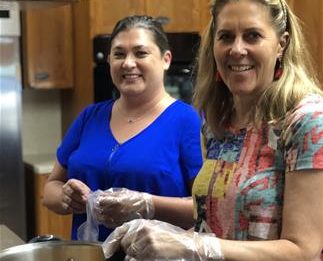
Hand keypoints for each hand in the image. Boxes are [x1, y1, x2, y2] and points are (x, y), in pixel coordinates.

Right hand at [61, 179, 90, 213]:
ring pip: (70, 201)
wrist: (67, 195)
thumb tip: (88, 196)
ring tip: (85, 206)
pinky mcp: (62, 205)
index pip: (73, 184)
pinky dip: (76, 210)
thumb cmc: (78, 190)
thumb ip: (86, 190)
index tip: (84, 193)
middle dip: (80, 198)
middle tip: (86, 201)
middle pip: (71, 193)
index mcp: (71, 182)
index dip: (78, 189)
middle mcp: (65, 189)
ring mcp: (63, 197)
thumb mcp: (82, 186)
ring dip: (78, 205)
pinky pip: (68, 208)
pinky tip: (81, 210)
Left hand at [94, 188, 153, 227]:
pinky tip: (105, 217)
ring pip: (102, 218)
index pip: (100, 201)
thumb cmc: (135, 197)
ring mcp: (118, 218)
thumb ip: (111, 194)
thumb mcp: (123, 192)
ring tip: (98, 212)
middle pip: (100, 210)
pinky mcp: (119, 224)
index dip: (96, 200)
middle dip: (95, 208)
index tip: (94, 199)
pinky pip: (108, 224)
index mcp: (117, 200)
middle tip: (94, 206)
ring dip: (99, 215)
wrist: (146, 207)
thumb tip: (100, 194)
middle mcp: (116, 210)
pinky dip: (104, 221)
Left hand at [102, 219, 223, 260]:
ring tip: (150, 253)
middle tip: (142, 251)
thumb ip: (138, 234)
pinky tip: (152, 256)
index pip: (120, 232)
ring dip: (136, 257)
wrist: (186, 244)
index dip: (112, 243)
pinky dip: (141, 260)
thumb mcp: (153, 230)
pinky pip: (136, 260)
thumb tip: (123, 243)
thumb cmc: (170, 238)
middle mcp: (141, 230)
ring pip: (130, 254)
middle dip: (128, 250)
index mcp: (141, 223)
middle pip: (124, 244)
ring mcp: (146, 241)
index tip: (107, 251)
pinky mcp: (151, 251)